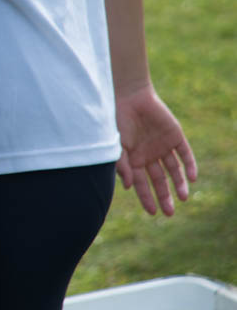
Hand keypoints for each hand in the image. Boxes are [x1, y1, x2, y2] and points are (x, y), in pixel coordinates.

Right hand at [115, 84, 197, 215]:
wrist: (130, 96)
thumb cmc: (118, 121)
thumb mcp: (116, 145)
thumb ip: (122, 165)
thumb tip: (128, 187)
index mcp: (134, 159)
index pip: (141, 184)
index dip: (146, 198)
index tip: (152, 213)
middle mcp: (149, 155)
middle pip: (159, 180)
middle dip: (164, 196)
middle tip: (169, 213)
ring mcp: (163, 146)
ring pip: (174, 170)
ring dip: (179, 184)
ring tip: (184, 198)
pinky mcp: (175, 136)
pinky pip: (185, 154)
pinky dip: (189, 166)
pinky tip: (192, 178)